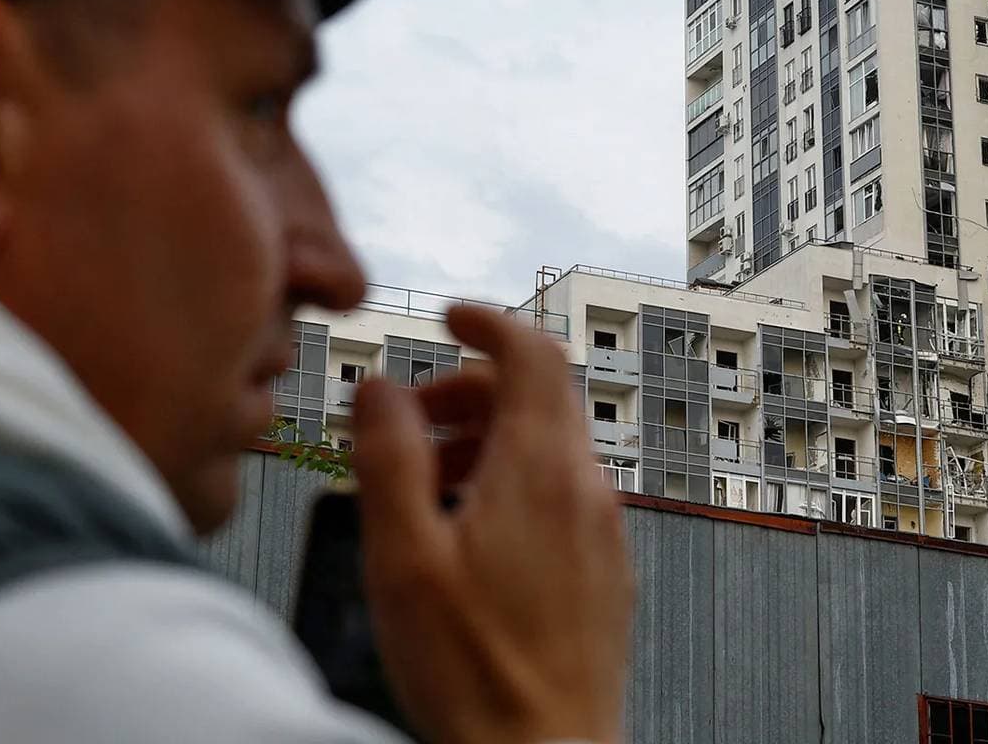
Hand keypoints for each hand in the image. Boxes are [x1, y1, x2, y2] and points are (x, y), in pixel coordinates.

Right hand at [350, 303, 633, 743]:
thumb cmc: (473, 670)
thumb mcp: (403, 555)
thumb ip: (391, 457)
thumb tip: (381, 385)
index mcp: (542, 470)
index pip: (535, 354)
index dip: (490, 323)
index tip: (450, 318)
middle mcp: (586, 490)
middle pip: (541, 397)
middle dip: (474, 388)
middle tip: (413, 420)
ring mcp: (604, 533)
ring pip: (551, 449)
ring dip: (490, 441)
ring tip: (428, 485)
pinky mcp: (606, 573)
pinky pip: (564, 497)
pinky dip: (516, 484)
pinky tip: (468, 537)